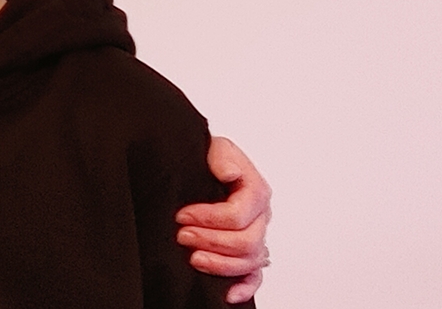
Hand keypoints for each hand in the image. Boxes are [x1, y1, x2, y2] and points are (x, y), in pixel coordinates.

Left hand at [176, 136, 271, 302]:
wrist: (200, 165)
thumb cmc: (207, 159)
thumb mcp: (214, 147)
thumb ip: (223, 157)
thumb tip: (230, 174)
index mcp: (256, 191)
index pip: (239, 214)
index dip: (209, 218)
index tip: (182, 215)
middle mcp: (259, 217)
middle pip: (246, 242)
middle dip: (211, 241)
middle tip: (182, 236)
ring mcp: (255, 236)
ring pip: (249, 261)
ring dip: (220, 264)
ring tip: (193, 258)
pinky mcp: (247, 253)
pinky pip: (254, 276)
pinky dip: (244, 287)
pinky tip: (228, 294)